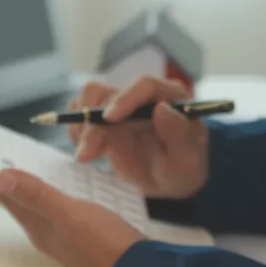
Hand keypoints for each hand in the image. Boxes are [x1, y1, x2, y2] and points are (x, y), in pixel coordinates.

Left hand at [0, 168, 143, 266]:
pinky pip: (69, 211)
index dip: (0, 177)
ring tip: (40, 165)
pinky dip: (66, 195)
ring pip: (47, 207)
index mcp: (39, 229)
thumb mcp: (68, 214)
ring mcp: (71, 237)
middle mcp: (50, 235)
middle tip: (14, 153)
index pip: (10, 199)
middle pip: (27, 203)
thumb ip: (36, 195)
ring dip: (42, 187)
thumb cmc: (105, 244)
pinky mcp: (91, 236)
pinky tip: (77, 187)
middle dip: (19, 180)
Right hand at [69, 76, 209, 198]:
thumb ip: (179, 134)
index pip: (145, 85)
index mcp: (170, 96)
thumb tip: (163, 108)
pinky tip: (86, 153)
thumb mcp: (188, 159)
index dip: (124, 98)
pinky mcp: (105, 120)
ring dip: (81, 126)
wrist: (170, 181)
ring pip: (89, 99)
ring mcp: (121, 106)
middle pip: (108, 94)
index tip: (109, 119)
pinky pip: (81, 114)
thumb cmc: (184, 168)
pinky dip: (77, 132)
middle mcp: (142, 96)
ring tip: (86, 155)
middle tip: (87, 154)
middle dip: (93, 123)